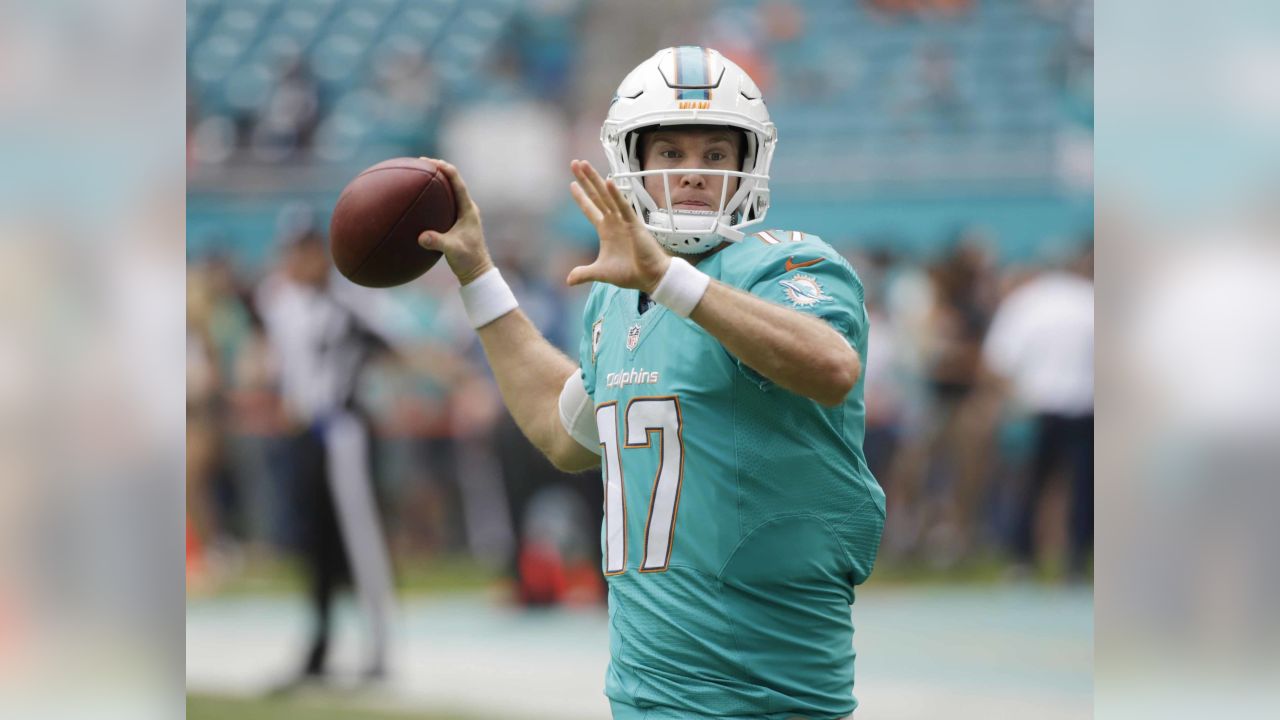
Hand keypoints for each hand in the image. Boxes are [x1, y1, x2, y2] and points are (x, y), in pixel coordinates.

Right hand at [417, 158, 493, 285]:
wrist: (477, 271)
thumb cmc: (468, 260)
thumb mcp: (452, 250)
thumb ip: (437, 242)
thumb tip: (421, 237)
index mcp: (468, 210)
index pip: (457, 182)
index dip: (445, 168)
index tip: (429, 161)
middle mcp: (467, 209)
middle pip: (453, 182)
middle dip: (438, 170)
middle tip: (422, 163)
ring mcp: (463, 215)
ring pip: (450, 191)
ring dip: (437, 182)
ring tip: (420, 175)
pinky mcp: (457, 222)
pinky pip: (445, 203)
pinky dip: (435, 197)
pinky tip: (421, 201)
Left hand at [566, 159, 669, 291]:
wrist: (650, 278)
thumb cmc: (630, 273)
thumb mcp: (601, 273)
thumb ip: (585, 273)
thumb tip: (567, 280)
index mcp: (606, 230)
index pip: (590, 208)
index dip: (581, 197)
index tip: (572, 184)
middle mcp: (614, 221)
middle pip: (596, 195)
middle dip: (585, 179)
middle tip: (574, 163)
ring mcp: (624, 220)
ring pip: (607, 195)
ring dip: (595, 180)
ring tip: (583, 165)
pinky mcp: (634, 224)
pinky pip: (624, 206)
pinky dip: (616, 194)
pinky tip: (608, 181)